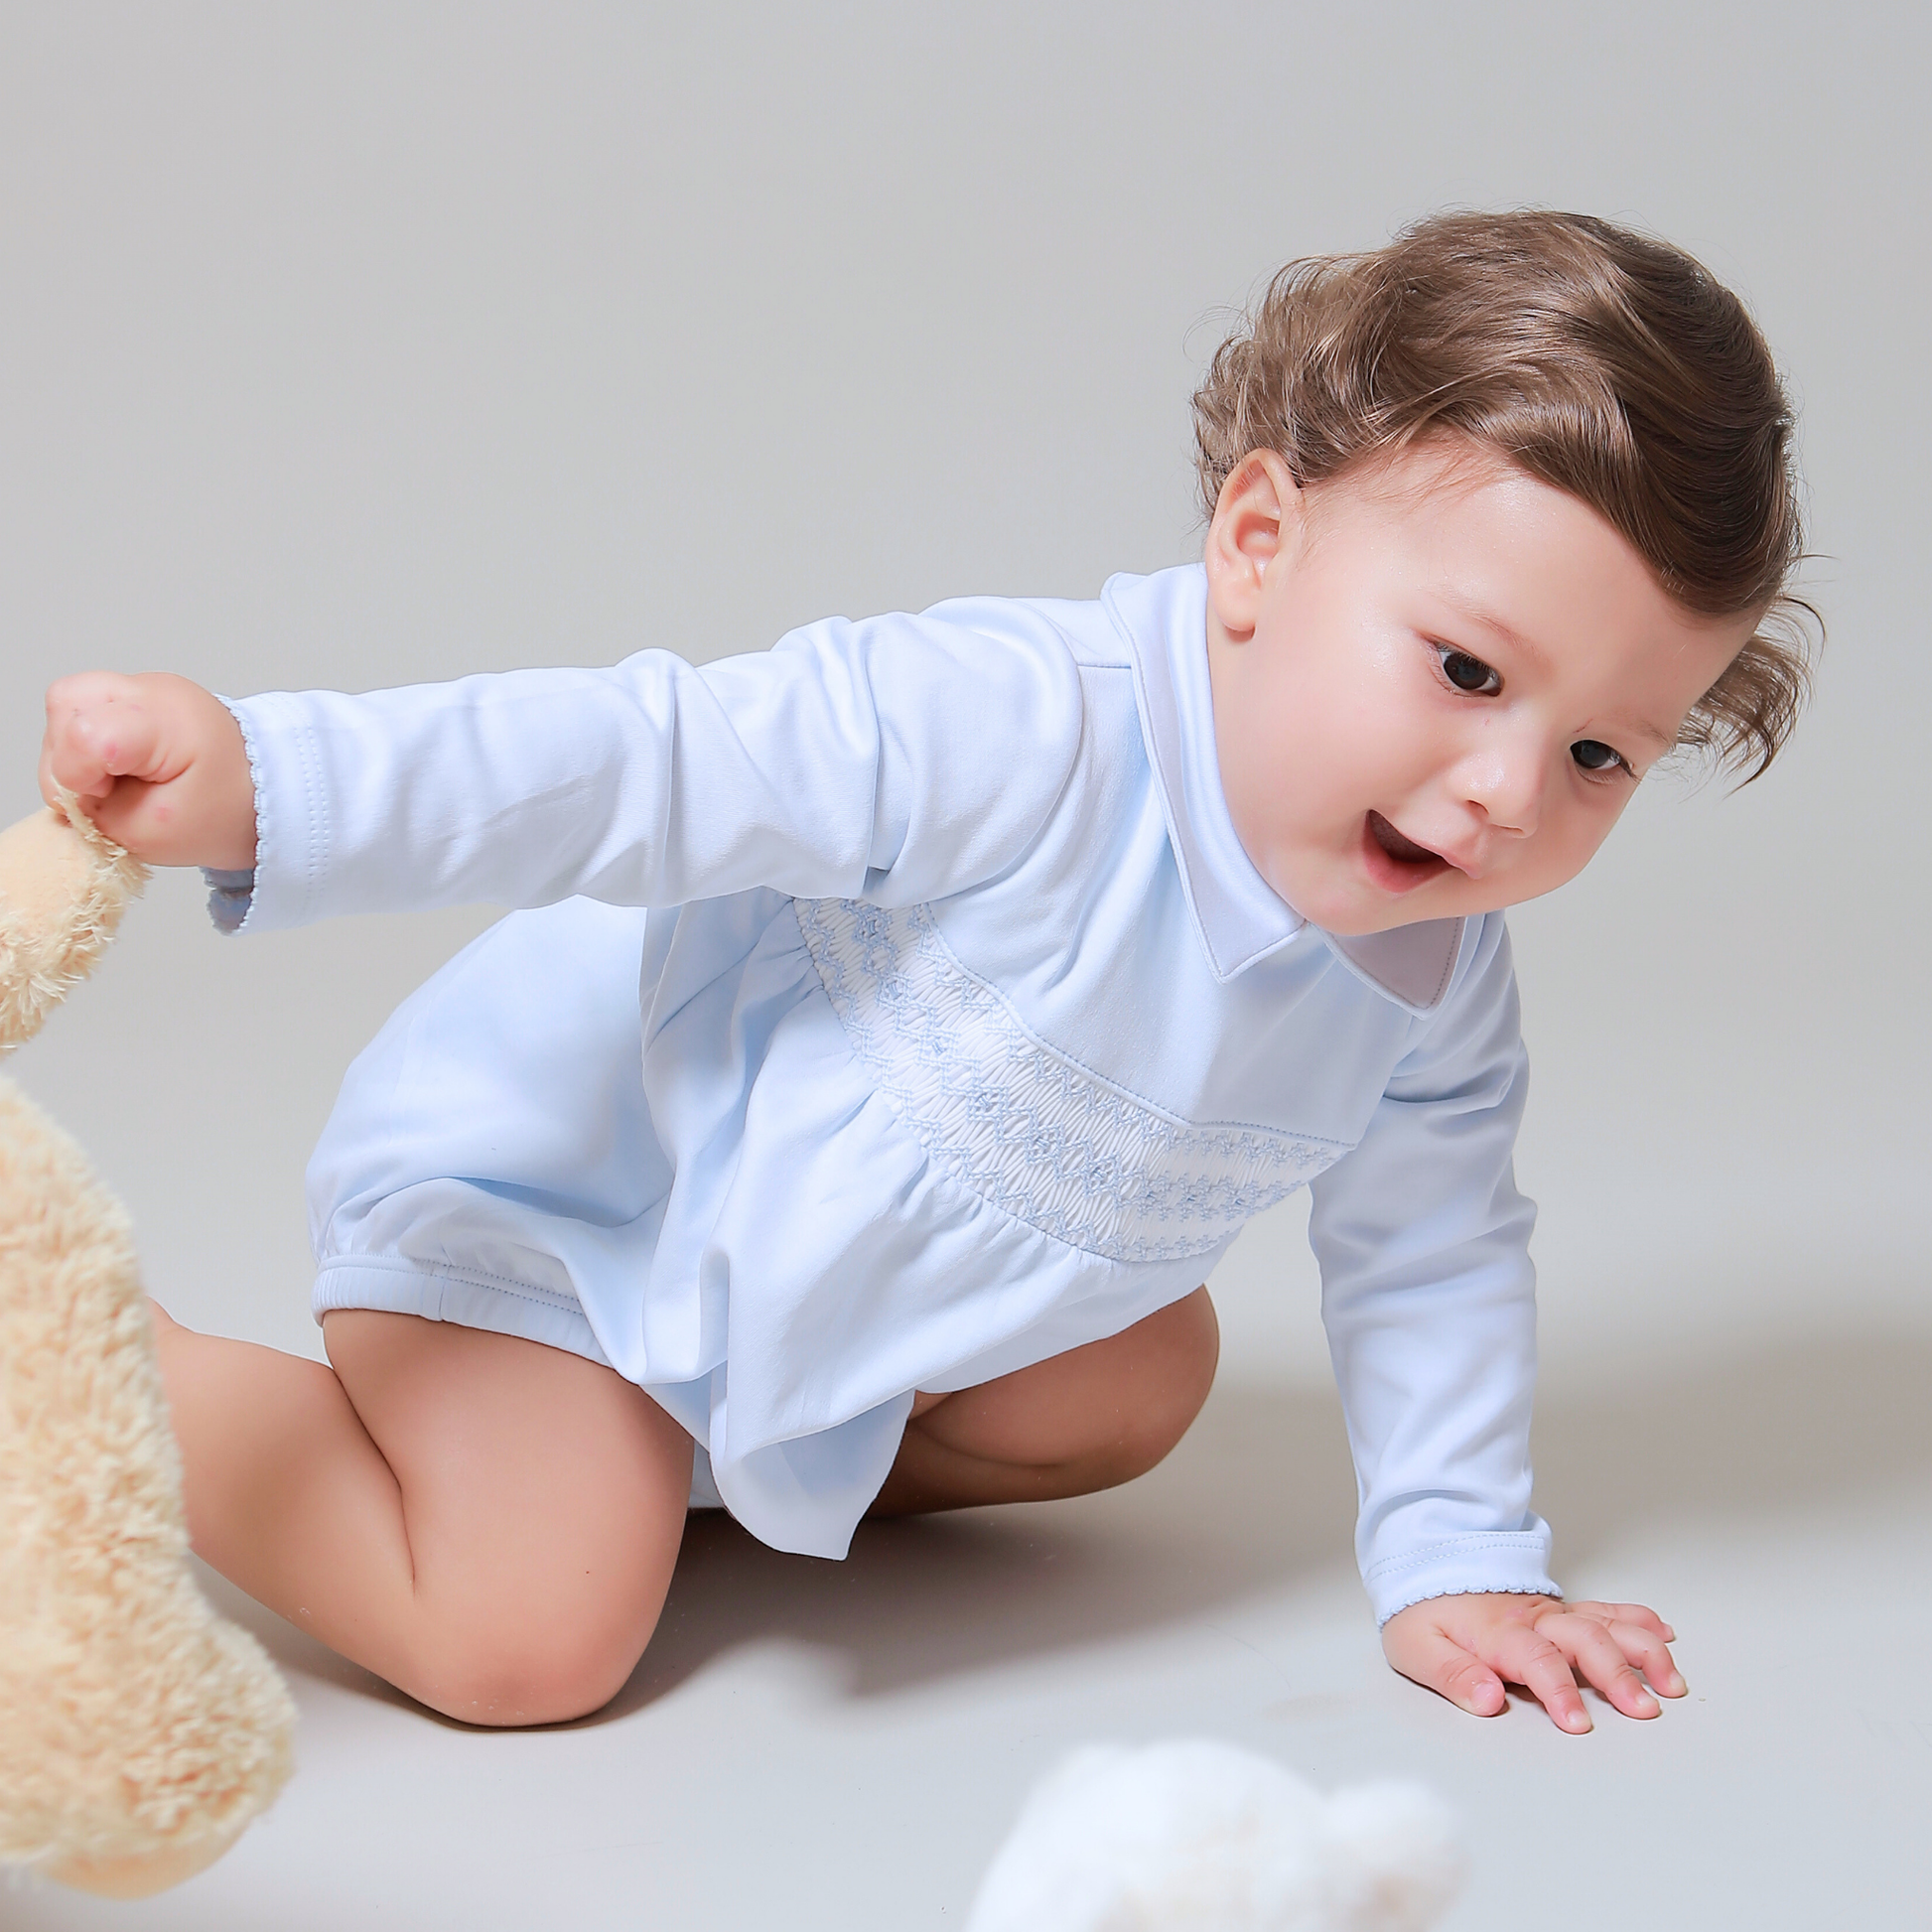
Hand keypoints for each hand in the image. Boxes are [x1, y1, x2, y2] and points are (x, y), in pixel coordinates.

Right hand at [40, 672, 256, 869]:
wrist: (264, 791)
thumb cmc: (221, 812)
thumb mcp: (154, 834)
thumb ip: (96, 814)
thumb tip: (66, 794)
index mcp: (167, 723)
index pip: (86, 734)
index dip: (77, 775)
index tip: (107, 795)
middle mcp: (152, 691)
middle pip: (65, 703)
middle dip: (66, 755)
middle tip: (105, 789)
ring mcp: (143, 686)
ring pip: (67, 703)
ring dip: (74, 750)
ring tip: (114, 779)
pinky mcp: (135, 694)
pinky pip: (84, 709)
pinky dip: (87, 743)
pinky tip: (117, 766)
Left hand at [1382, 1592, 1684, 1733]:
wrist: (1427, 1566)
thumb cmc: (1423, 1612)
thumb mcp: (1417, 1647)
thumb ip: (1453, 1675)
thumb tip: (1489, 1700)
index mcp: (1498, 1631)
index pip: (1536, 1660)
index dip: (1558, 1691)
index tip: (1578, 1723)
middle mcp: (1534, 1619)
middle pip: (1584, 1640)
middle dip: (1617, 1675)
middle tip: (1644, 1709)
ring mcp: (1553, 1613)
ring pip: (1606, 1624)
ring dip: (1642, 1650)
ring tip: (1670, 1682)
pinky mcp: (1562, 1611)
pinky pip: (1605, 1609)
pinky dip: (1637, 1620)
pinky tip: (1663, 1635)